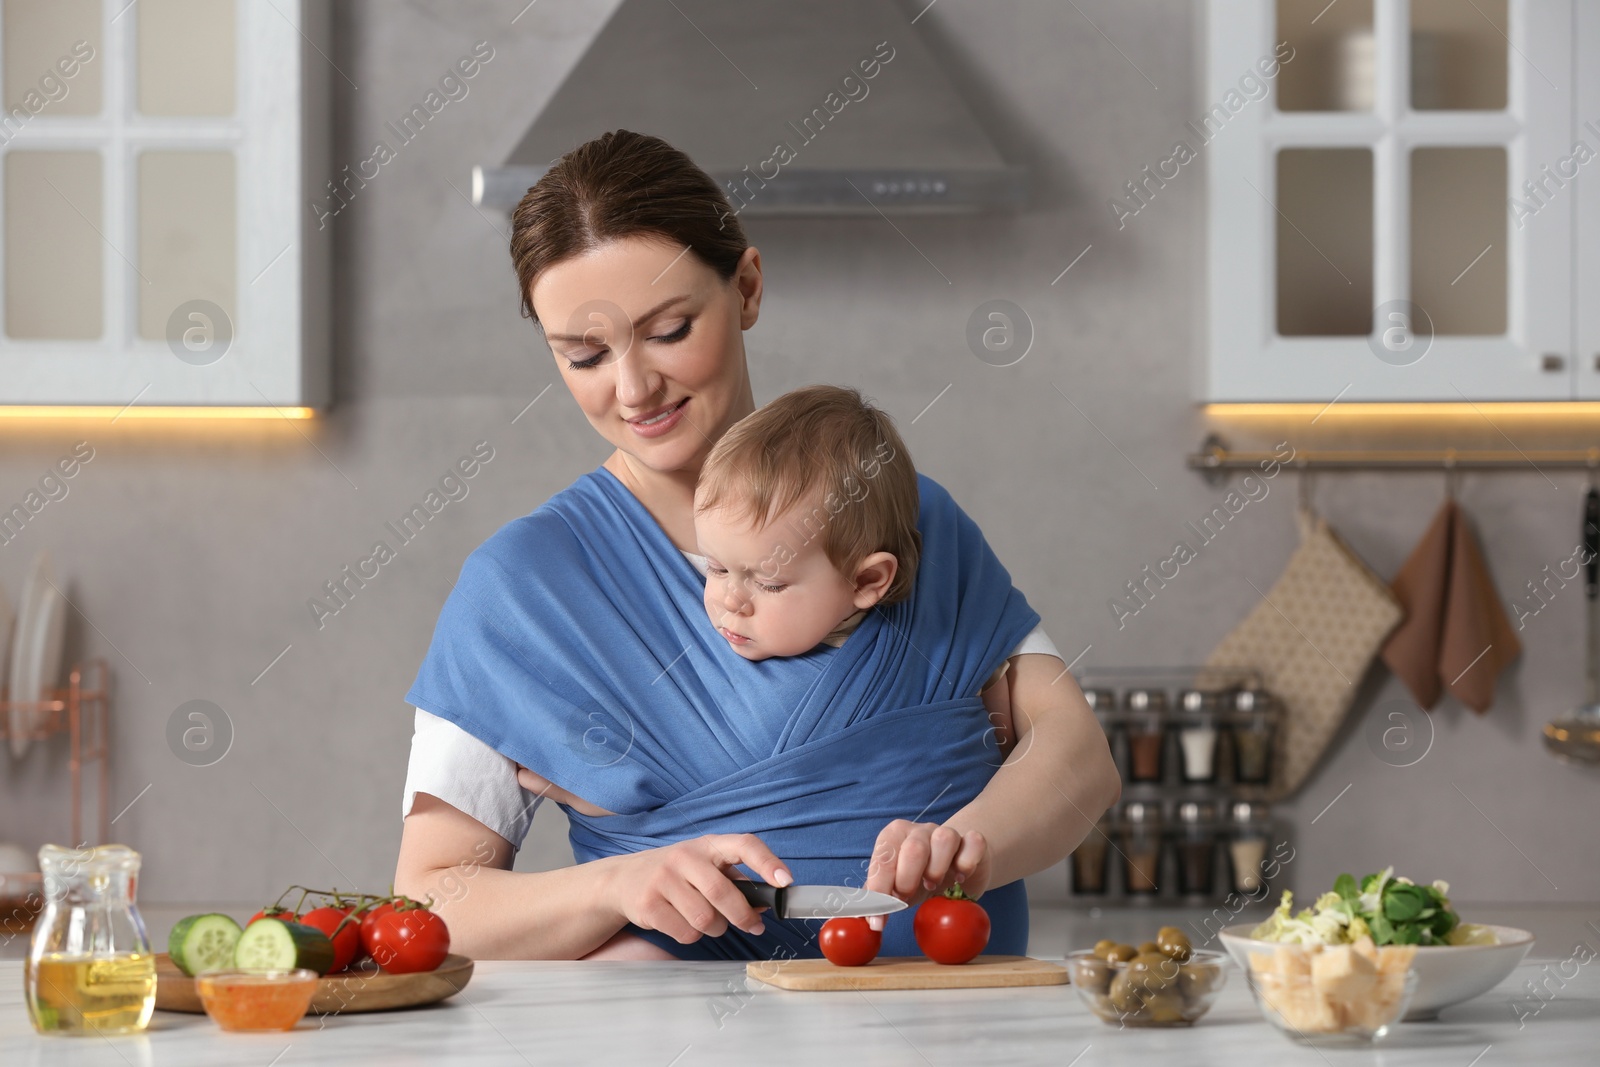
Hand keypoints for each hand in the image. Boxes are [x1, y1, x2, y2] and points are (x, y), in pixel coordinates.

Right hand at [602, 834, 792, 944]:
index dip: (767, 862)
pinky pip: (685, 933)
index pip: (744, 844)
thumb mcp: (704, 866)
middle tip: (754, 926)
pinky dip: (692, 936)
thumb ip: (735, 881)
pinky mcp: (648, 904)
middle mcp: (684, 857)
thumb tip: (766, 902)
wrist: (623, 879)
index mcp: (707, 845)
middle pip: (722, 893)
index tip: (785, 881)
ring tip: (709, 922)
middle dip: (743, 916)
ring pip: (705, 919)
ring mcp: (663, 879)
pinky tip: (684, 923)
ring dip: (716, 928)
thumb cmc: (676, 874)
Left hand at [862, 820, 989, 930]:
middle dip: (907, 880)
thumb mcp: (895, 886)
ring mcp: (948, 831)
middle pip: (914, 849)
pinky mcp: (973, 841)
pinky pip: (973, 843)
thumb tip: (859, 918)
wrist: (956, 867)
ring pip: (944, 839)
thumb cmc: (920, 876)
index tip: (878, 921)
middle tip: (907, 897)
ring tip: (933, 885)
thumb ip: (876, 898)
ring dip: (938, 869)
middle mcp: (920, 830)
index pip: (883, 861)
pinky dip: (967, 863)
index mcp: (894, 836)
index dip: (879, 893)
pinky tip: (960, 878)